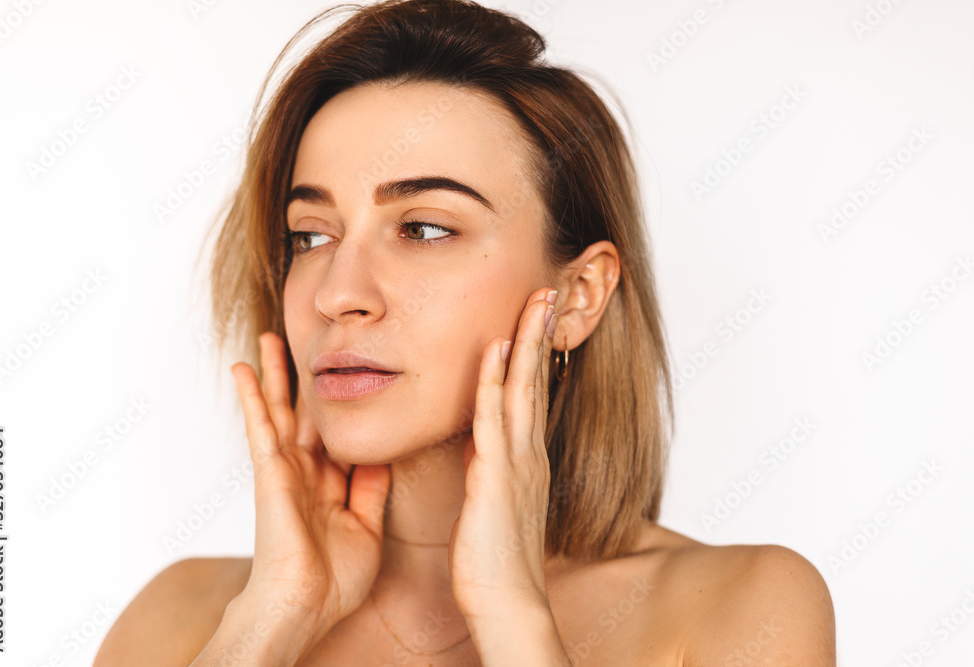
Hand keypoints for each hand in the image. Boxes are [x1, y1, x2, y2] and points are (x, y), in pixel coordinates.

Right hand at [230, 332, 391, 638]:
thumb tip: (383, 456)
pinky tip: (243, 369)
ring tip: (268, 337)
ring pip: (279, 411)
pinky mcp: (269, 472)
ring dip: (274, 374)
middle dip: (302, 380)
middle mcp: (305, 473)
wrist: (306, 607)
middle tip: (302, 341)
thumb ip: (373, 490)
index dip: (340, 406)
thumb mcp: (368, 526)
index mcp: (329, 485)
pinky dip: (251, 397)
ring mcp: (285, 470)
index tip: (350, 372)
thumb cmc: (334, 580)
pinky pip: (259, 426)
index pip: (335, 435)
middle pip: (304, 415)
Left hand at [448, 287, 558, 620]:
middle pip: (536, 380)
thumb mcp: (496, 504)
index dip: (534, 354)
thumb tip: (483, 450)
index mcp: (526, 459)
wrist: (508, 602)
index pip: (532, 394)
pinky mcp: (498, 478)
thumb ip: (493, 471)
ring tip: (534, 301)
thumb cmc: (496, 560)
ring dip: (527, 342)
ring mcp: (518, 463)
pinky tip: (498, 351)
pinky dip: (497, 382)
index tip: (536, 317)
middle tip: (546, 291)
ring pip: (523, 389)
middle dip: (540, 334)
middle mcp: (529, 454)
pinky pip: (494, 420)